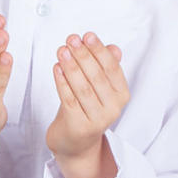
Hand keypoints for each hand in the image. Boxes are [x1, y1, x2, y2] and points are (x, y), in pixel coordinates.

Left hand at [46, 32, 127, 159]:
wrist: (75, 142)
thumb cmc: (86, 108)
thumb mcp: (98, 87)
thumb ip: (105, 66)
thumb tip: (114, 48)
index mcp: (121, 95)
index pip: (112, 68)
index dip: (99, 50)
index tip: (87, 35)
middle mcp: (113, 108)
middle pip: (97, 77)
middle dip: (83, 55)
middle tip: (71, 39)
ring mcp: (97, 119)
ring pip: (82, 88)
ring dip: (71, 67)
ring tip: (61, 50)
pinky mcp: (79, 126)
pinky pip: (69, 100)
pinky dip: (62, 83)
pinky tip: (56, 68)